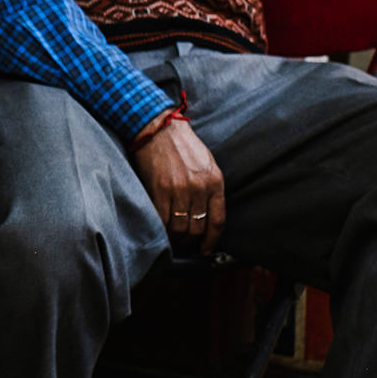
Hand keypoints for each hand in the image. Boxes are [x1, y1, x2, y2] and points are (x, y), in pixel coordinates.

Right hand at [132, 119, 226, 253]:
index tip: (205, 249)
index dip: (211, 240)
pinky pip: (162, 219)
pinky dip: (161, 230)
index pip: (218, 220)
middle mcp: (199, 187)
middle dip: (191, 241)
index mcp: (215, 181)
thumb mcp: (207, 164)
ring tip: (172, 239)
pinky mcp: (159, 189)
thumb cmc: (182, 145)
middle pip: (197, 228)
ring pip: (179, 228)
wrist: (159, 128)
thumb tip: (205, 214)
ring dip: (176, 238)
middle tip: (185, 244)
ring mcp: (178, 189)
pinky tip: (160, 231)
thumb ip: (210, 187)